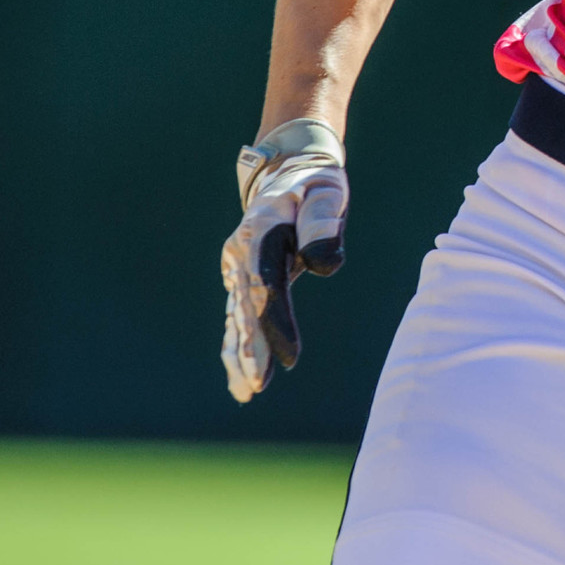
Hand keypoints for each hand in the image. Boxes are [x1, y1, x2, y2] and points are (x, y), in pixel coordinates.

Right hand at [220, 118, 348, 402]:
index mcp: (261, 230)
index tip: (290, 357)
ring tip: (246, 392)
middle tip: (256, 385)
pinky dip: (238, 347)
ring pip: (238, 317)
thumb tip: (324, 264)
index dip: (276, 323)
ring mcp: (237, 266)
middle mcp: (241, 251)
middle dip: (252, 348)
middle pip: (247, 307)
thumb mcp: (326, 190)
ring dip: (241, 355)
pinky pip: (238, 317)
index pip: (267, 285)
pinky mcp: (241, 278)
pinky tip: (241, 380)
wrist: (288, 173)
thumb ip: (324, 221)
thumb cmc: (315, 184)